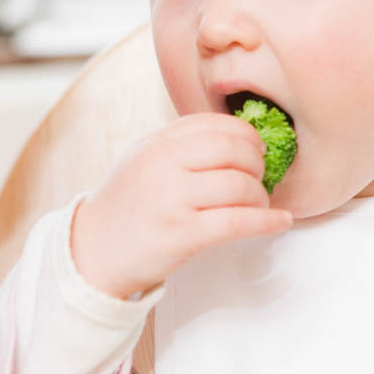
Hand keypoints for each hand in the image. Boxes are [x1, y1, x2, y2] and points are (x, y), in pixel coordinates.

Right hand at [71, 113, 293, 299]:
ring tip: (258, 205)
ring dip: (261, 196)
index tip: (256, 149)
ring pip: (239, 184)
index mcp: (157, 143)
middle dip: (257, 164)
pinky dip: (267, 221)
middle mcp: (163, 164)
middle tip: (259, 178)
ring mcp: (172, 199)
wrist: (93, 250)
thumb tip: (237, 139)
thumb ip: (180, 145)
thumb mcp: (143, 159)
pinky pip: (238, 222)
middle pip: (233, 149)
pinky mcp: (182, 234)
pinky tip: (279, 221)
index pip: (215, 124)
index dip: (246, 135)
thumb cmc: (125, 205)